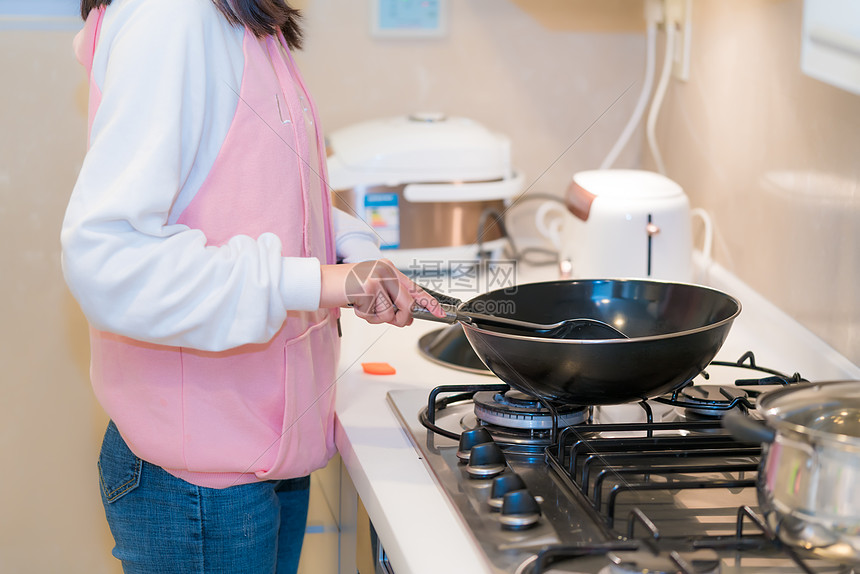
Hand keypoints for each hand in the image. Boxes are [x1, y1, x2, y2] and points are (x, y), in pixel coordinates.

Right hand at [320, 259, 444, 326]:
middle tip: (379, 314)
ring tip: (362, 305)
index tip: (440, 313)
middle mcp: (386, 270)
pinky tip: (355, 304)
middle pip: (407, 304)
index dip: (429, 303)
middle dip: (399, 318)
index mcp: (388, 268)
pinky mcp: (369, 288)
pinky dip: (366, 317)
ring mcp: (378, 278)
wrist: (317, 283)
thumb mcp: (369, 292)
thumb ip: (390, 302)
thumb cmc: (341, 287)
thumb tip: (407, 318)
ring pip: (392, 313)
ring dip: (376, 317)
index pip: (415, 288)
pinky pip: (377, 315)